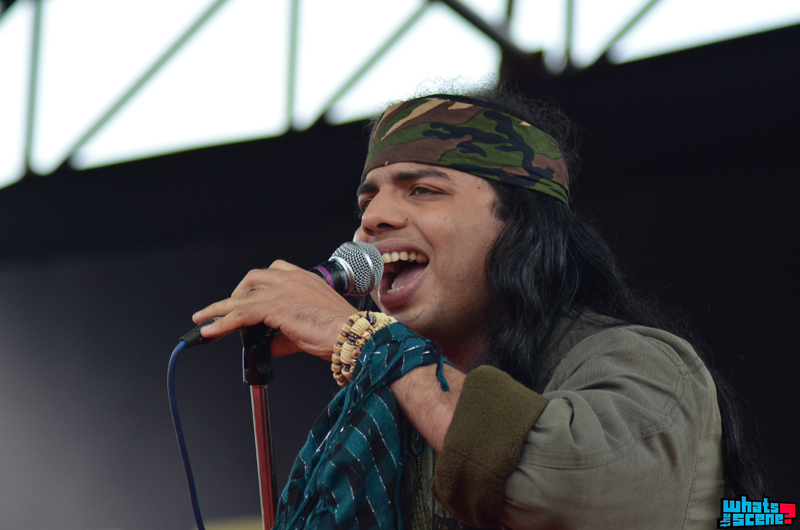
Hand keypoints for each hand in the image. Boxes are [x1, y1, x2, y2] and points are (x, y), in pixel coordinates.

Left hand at [192, 260, 356, 359]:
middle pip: (253, 278)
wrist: (352, 336)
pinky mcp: (277, 306)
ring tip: (204, 320)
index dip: (254, 288)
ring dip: (220, 309)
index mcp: (305, 279)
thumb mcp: (307, 330)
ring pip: (243, 297)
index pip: (273, 274)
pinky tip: (211, 331)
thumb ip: (283, 336)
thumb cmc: (339, 332)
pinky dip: (223, 321)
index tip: (243, 300)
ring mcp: (284, 290)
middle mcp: (293, 279)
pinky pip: (242, 313)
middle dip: (236, 295)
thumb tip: (267, 346)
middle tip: (225, 311)